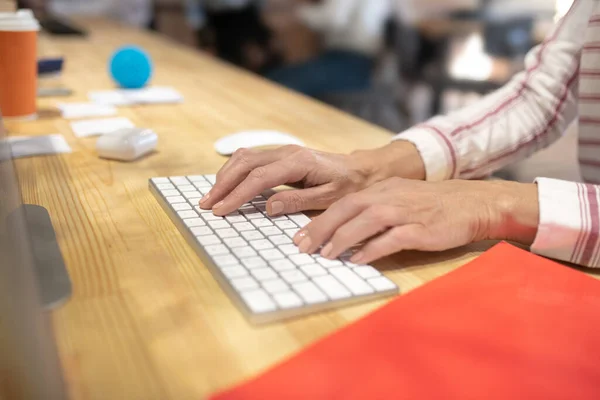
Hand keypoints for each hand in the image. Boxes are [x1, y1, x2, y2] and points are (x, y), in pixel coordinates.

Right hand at [200, 141, 424, 215]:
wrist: (361, 169)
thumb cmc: (348, 186)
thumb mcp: (329, 199)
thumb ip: (297, 201)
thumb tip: (268, 206)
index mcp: (299, 163)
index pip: (259, 178)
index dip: (237, 194)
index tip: (221, 210)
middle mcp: (287, 152)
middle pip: (245, 163)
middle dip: (223, 184)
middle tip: (207, 205)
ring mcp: (282, 151)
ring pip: (244, 158)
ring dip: (225, 176)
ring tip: (212, 197)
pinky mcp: (280, 155)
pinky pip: (251, 159)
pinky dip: (234, 171)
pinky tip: (227, 184)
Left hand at [293, 178, 539, 263]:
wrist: (471, 203)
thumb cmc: (432, 205)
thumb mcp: (399, 200)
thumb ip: (373, 212)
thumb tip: (345, 235)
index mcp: (381, 190)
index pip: (343, 203)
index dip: (319, 220)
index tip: (299, 237)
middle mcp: (389, 197)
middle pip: (348, 208)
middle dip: (322, 228)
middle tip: (302, 247)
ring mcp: (405, 212)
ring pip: (367, 220)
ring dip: (343, 238)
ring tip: (326, 255)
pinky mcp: (420, 229)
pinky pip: (392, 238)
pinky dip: (373, 249)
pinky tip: (358, 260)